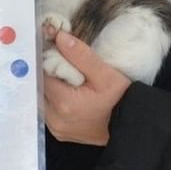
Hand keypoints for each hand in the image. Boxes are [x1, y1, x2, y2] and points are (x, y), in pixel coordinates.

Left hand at [43, 30, 131, 145]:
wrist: (130, 124)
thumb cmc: (120, 99)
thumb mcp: (105, 73)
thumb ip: (80, 54)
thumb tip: (59, 37)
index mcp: (64, 103)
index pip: (43, 73)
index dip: (48, 59)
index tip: (55, 48)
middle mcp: (55, 119)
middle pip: (40, 87)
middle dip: (47, 72)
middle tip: (61, 61)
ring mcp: (56, 128)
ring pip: (42, 98)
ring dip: (50, 85)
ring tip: (65, 76)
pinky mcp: (60, 132)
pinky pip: (48, 110)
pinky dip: (53, 98)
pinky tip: (66, 90)